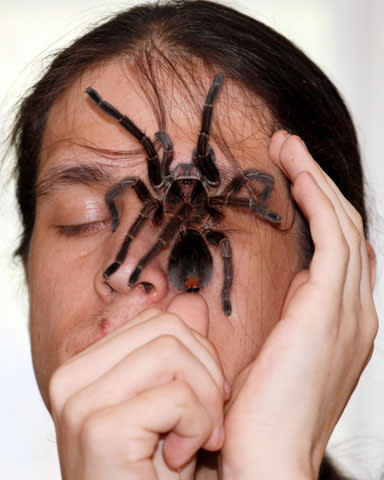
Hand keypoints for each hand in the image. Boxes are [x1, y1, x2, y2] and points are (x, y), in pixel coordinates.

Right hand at [49, 294, 226, 479]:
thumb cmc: (152, 475)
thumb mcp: (169, 405)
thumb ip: (178, 351)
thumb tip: (194, 301)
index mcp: (85, 367)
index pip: (157, 319)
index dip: (196, 352)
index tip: (204, 397)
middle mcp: (72, 377)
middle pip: (169, 328)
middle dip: (206, 373)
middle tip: (209, 422)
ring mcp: (79, 401)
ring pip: (173, 351)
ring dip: (205, 402)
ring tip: (198, 440)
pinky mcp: (99, 427)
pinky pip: (176, 396)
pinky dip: (198, 427)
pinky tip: (181, 459)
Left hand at [221, 131, 377, 478]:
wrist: (268, 459)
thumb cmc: (262, 411)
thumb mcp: (278, 353)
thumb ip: (291, 316)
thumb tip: (288, 286)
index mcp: (342, 323)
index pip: (342, 251)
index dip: (322, 209)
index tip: (294, 180)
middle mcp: (357, 311)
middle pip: (348, 228)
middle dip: (319, 183)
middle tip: (290, 150)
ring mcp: (350, 310)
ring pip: (344, 224)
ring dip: (317, 181)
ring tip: (290, 149)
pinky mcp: (330, 310)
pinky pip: (332, 238)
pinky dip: (317, 201)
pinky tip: (296, 177)